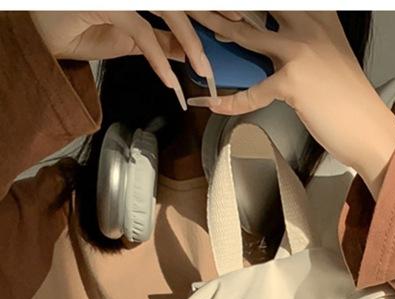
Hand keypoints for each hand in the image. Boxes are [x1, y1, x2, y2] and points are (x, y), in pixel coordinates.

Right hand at [28, 11, 242, 108]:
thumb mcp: (128, 40)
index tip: (235, 18)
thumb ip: (160, 41)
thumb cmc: (76, 29)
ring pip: (167, 10)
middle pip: (180, 0)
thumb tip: (189, 51)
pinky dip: (158, 58)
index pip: (181, 0)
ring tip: (205, 68)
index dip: (208, 7)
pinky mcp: (105, 5)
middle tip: (237, 29)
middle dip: (211, 13)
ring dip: (190, 41)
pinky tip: (170, 79)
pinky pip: (141, 32)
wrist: (41, 36)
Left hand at [186, 12, 394, 193]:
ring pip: (244, 34)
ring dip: (213, 27)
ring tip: (190, 22)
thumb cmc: (350, 100)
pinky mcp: (292, 82)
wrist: (369, 130)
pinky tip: (214, 105)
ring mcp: (299, 51)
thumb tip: (271, 39)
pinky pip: (252, 91)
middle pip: (257, 6)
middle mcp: (309, 25)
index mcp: (320, 15)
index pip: (281, 0)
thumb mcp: (331, 56)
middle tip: (197, 2)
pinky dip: (231, 101)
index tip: (232, 3)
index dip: (251, 1)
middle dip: (226, 5)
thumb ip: (305, 40)